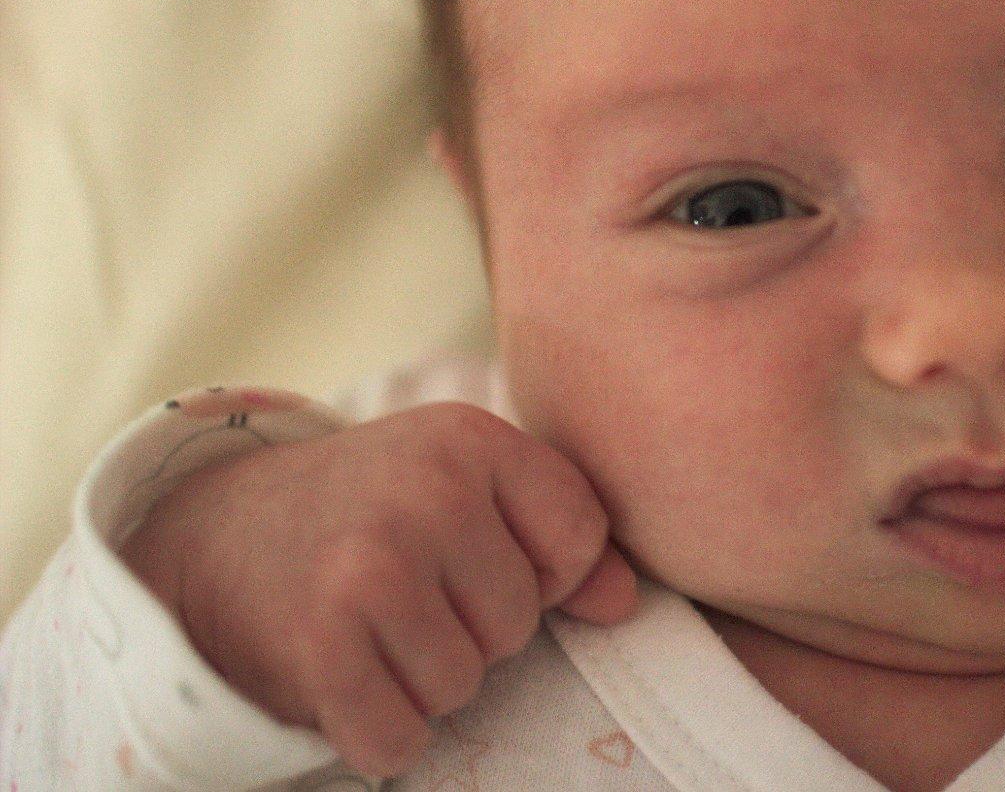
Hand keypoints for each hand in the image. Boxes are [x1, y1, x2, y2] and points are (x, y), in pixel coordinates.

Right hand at [119, 402, 638, 777]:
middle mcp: (427, 492)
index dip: (544, 570)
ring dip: (423, 677)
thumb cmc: (366, 507)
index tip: (480, 557)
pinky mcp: (321, 645)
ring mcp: (371, 567)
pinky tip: (348, 675)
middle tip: (406, 591)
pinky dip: (380, 729)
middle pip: (520, 621)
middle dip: (473, 627)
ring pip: (465, 684)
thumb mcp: (462, 483)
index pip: (580, 538)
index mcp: (471, 438)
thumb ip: (557, 530)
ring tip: (373, 626)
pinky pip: (402, 736)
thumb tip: (624, 602)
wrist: (211, 532)